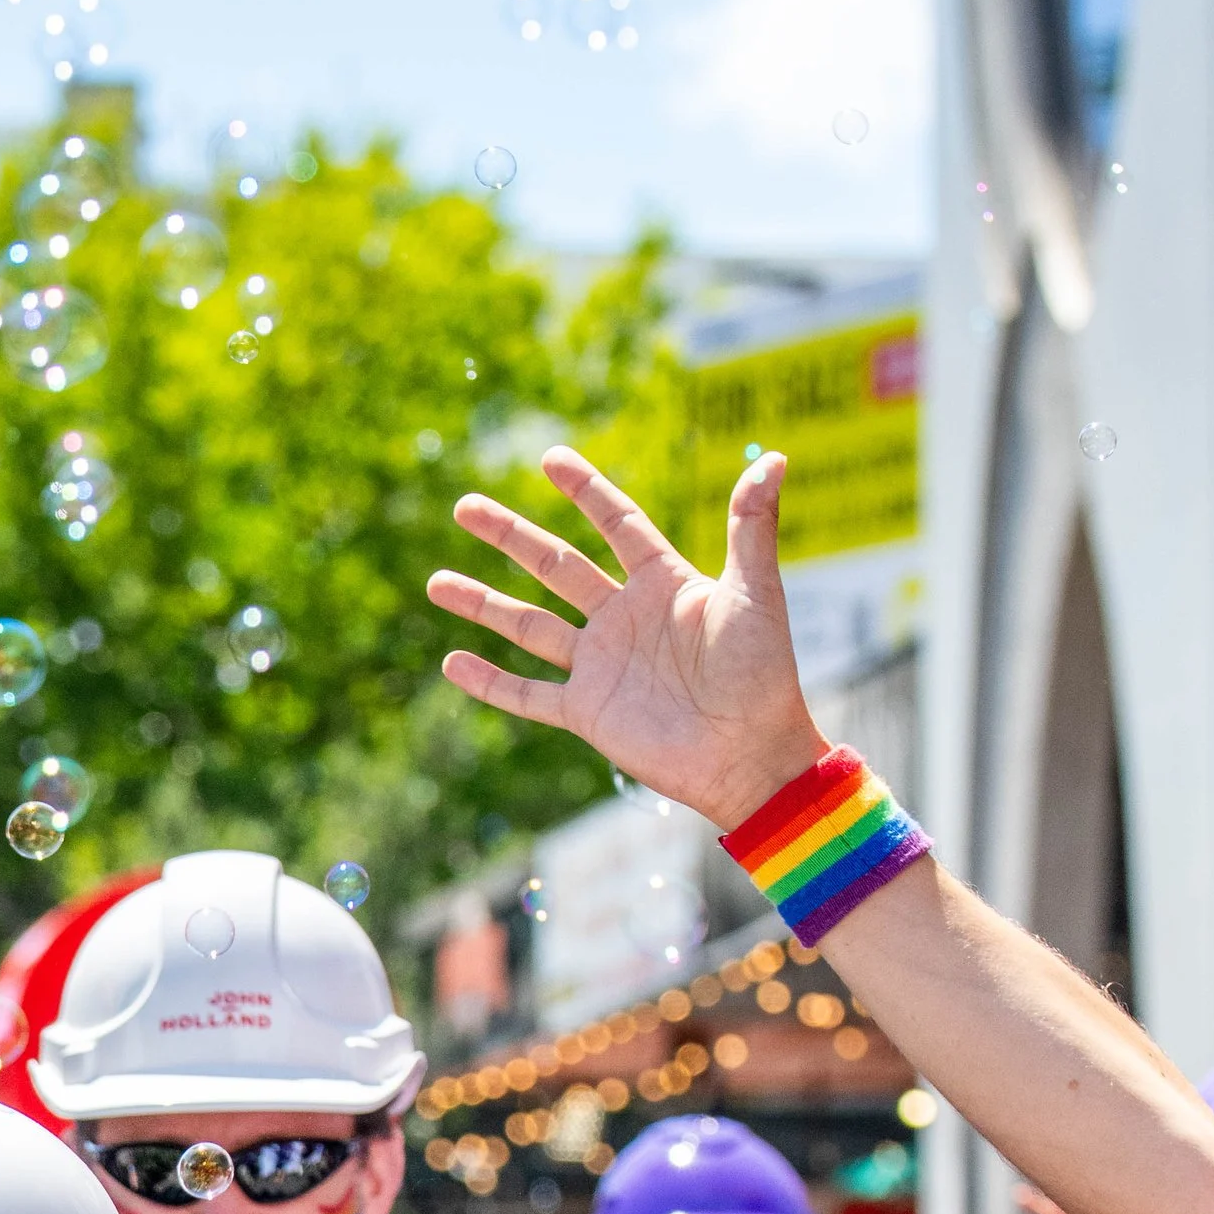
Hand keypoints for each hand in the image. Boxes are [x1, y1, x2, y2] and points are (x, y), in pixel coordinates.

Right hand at [428, 447, 824, 827]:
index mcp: (663, 582)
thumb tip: (777, 458)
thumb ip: (753, 527)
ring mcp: (601, 665)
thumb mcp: (757, 592)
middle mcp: (623, 618)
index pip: (616, 524)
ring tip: (436, 582)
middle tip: (465, 507)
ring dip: (482, 604)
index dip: (585, 491)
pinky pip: (529, 695)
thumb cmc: (763, 672)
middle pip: (555, 566)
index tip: (550, 459)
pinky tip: (452, 663)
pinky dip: (491, 683)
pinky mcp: (587, 712)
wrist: (750, 755)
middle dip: (509, 536)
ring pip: (528, 625)